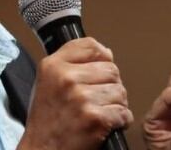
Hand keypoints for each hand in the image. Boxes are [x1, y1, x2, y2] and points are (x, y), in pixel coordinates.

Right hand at [18, 37, 132, 149]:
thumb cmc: (46, 121)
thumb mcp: (48, 81)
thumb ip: (72, 62)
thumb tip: (107, 53)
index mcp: (53, 65)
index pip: (91, 45)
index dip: (101, 58)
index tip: (98, 71)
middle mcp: (66, 78)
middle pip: (111, 69)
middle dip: (111, 85)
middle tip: (98, 99)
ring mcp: (81, 97)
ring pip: (120, 91)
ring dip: (117, 104)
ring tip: (100, 112)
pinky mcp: (95, 118)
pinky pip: (123, 112)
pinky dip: (120, 121)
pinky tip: (107, 124)